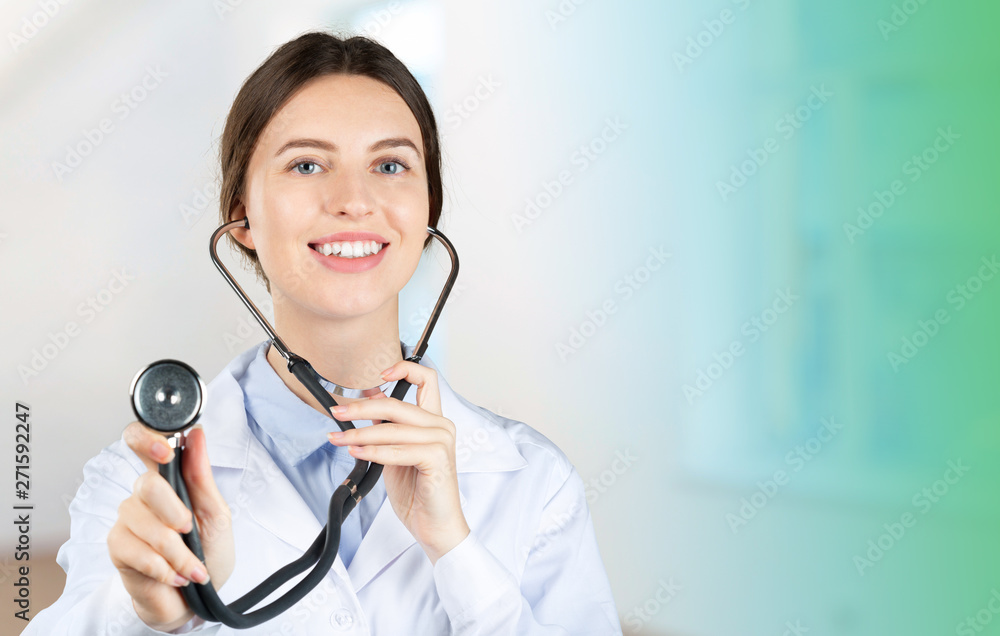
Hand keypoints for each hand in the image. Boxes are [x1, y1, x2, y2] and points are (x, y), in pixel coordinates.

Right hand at [108, 422, 234, 631]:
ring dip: (177, 552)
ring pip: (146, 524)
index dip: (146, 438)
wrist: (197, 598)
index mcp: (169, 478)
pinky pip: (136, 550)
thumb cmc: (208, 551)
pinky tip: (174, 575)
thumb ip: (202, 476)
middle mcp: (143, 494)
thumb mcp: (216, 514)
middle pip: (147, 485)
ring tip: (191, 567)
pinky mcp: (118, 547)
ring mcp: (127, 519)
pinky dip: (163, 567)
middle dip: (176, 513)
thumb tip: (197, 434)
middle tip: (190, 530)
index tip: (166, 452)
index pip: (143, 442)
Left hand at [327, 361, 469, 563]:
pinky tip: (356, 453)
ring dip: (359, 433)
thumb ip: (387, 427)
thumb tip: (367, 400)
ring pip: (392, 428)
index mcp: (434, 420)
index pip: (426, 380)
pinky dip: (373, 451)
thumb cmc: (418, 492)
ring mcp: (441, 441)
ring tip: (338, 438)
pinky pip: (398, 450)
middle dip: (361, 408)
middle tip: (337, 412)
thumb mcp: (396, 452)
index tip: (379, 374)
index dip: (404, 368)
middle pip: (397, 404)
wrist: (435, 525)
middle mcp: (441, 426)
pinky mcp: (438, 459)